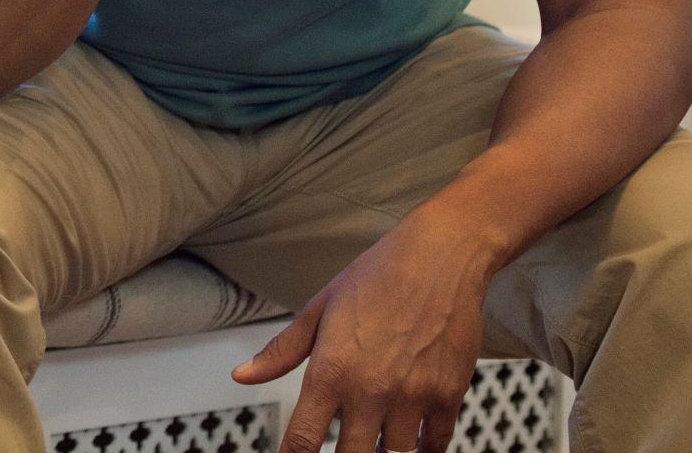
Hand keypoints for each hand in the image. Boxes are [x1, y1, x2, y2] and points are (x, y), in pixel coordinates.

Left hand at [234, 210, 499, 452]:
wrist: (440, 258)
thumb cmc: (376, 277)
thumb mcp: (319, 309)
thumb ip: (281, 351)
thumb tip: (242, 376)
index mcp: (331, 370)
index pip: (304, 439)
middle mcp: (371, 390)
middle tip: (340, 443)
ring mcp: (413, 397)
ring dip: (382, 450)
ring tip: (374, 436)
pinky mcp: (449, 397)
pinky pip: (435, 446)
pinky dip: (423, 450)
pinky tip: (412, 441)